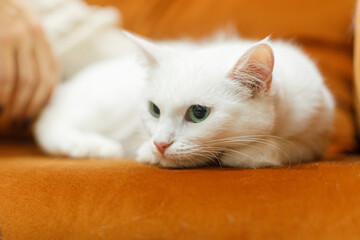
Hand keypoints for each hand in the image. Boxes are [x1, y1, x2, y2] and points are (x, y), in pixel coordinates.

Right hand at [0, 0, 58, 130]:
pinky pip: (5, 77)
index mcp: (39, 33)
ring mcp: (16, 34)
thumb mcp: (16, 26)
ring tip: (7, 119)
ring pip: (25, 81)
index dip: (45, 97)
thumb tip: (39, 90)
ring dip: (17, 105)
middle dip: (30, 106)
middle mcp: (33, 32)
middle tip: (20, 123)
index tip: (36, 113)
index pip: (51, 72)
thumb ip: (28, 51)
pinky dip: (2, 97)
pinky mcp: (1, 38)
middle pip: (40, 80)